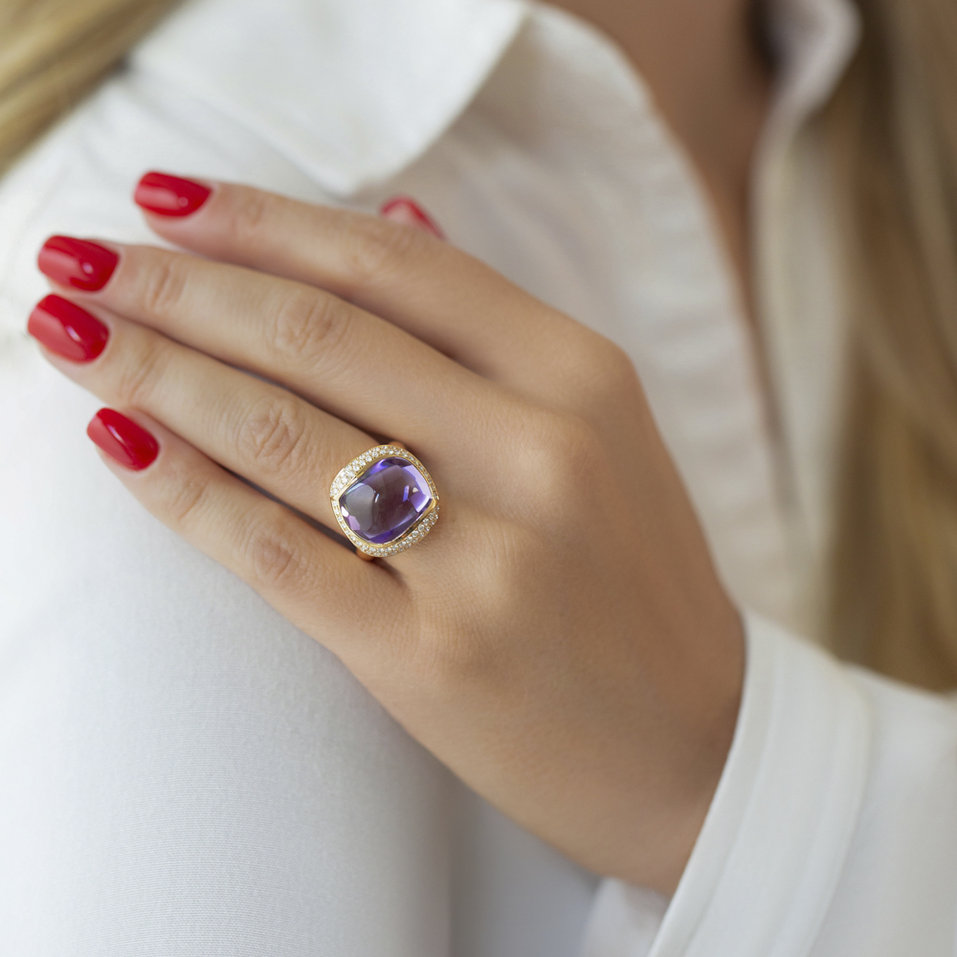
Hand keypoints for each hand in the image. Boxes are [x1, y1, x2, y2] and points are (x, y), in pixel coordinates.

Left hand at [27, 172, 744, 895]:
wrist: (697, 745)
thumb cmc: (635, 581)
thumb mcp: (600, 431)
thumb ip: (491, 326)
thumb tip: (390, 216)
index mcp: (583, 379)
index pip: (393, 267)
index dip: (263, 222)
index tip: (166, 203)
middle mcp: (541, 453)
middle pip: (321, 336)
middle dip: (180, 287)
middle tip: (83, 260)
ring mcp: (487, 560)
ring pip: (282, 435)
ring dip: (155, 372)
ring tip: (71, 335)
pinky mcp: (432, 658)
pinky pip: (276, 553)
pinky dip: (185, 490)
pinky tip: (120, 441)